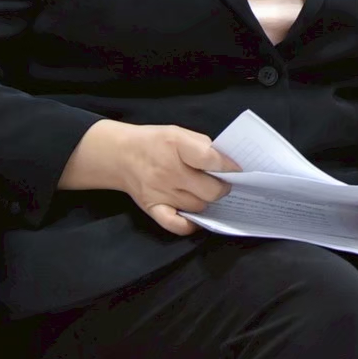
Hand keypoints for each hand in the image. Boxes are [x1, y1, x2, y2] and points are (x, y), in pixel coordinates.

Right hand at [68, 122, 235, 236]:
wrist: (120, 155)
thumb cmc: (155, 142)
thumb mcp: (179, 133)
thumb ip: (203, 146)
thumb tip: (227, 164)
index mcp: (177, 146)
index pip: (211, 160)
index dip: (229, 166)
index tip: (237, 170)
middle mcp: (168, 172)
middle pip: (210, 190)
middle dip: (222, 188)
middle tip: (223, 184)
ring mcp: (160, 193)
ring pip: (198, 207)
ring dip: (207, 202)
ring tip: (206, 193)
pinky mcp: (152, 208)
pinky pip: (176, 225)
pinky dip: (190, 224)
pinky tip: (196, 216)